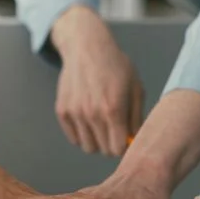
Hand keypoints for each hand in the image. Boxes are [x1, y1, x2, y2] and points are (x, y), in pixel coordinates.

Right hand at [51, 6, 142, 155]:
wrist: (87, 47)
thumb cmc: (116, 66)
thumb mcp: (136, 87)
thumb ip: (137, 117)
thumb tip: (136, 139)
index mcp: (114, 109)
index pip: (118, 149)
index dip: (124, 146)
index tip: (126, 137)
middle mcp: (92, 114)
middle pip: (103, 150)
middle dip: (112, 143)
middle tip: (115, 129)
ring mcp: (75, 113)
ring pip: (87, 147)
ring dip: (97, 140)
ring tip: (102, 125)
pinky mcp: (62, 110)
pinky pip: (73, 138)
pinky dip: (82, 133)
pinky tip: (89, 119)